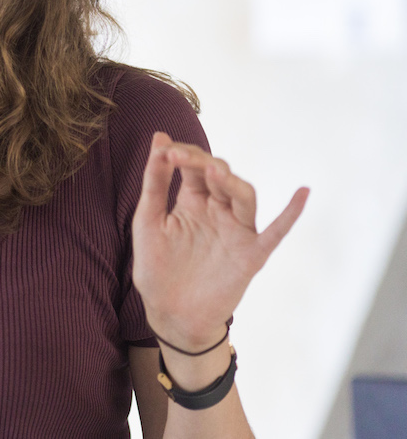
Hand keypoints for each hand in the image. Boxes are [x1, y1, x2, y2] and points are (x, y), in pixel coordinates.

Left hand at [131, 132, 308, 350]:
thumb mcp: (148, 219)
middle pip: (221, 176)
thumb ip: (155, 181)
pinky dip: (290, 214)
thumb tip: (159, 137)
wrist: (168, 313)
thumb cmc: (158, 267)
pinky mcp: (250, 255)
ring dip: (231, 181)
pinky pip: (275, 232)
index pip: (196, 167)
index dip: (183, 155)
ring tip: (214, 169)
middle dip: (202, 162)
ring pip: (244, 196)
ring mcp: (236, 232)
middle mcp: (218, 211)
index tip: (165, 150)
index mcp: (193, 200)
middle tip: (180, 157)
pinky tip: (302, 194)